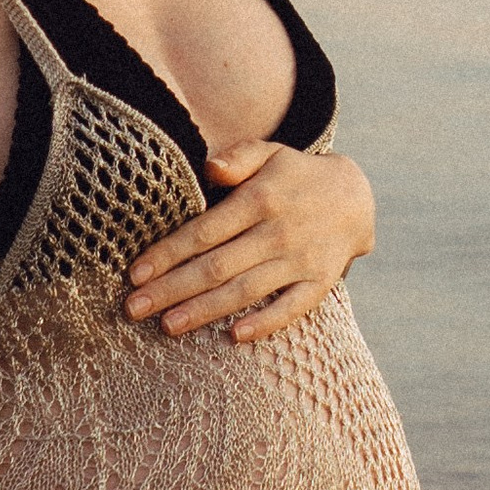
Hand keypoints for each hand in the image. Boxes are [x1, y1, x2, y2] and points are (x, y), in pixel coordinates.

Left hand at [125, 145, 375, 343]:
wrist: (356, 197)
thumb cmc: (295, 175)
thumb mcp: (269, 152)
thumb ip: (238, 157)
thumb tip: (209, 167)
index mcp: (260, 199)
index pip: (204, 232)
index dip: (168, 254)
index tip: (135, 274)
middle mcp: (278, 232)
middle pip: (216, 266)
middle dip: (172, 289)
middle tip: (134, 309)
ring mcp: (301, 260)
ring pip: (245, 290)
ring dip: (205, 310)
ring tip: (167, 326)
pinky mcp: (320, 282)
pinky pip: (292, 308)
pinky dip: (265, 323)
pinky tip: (234, 336)